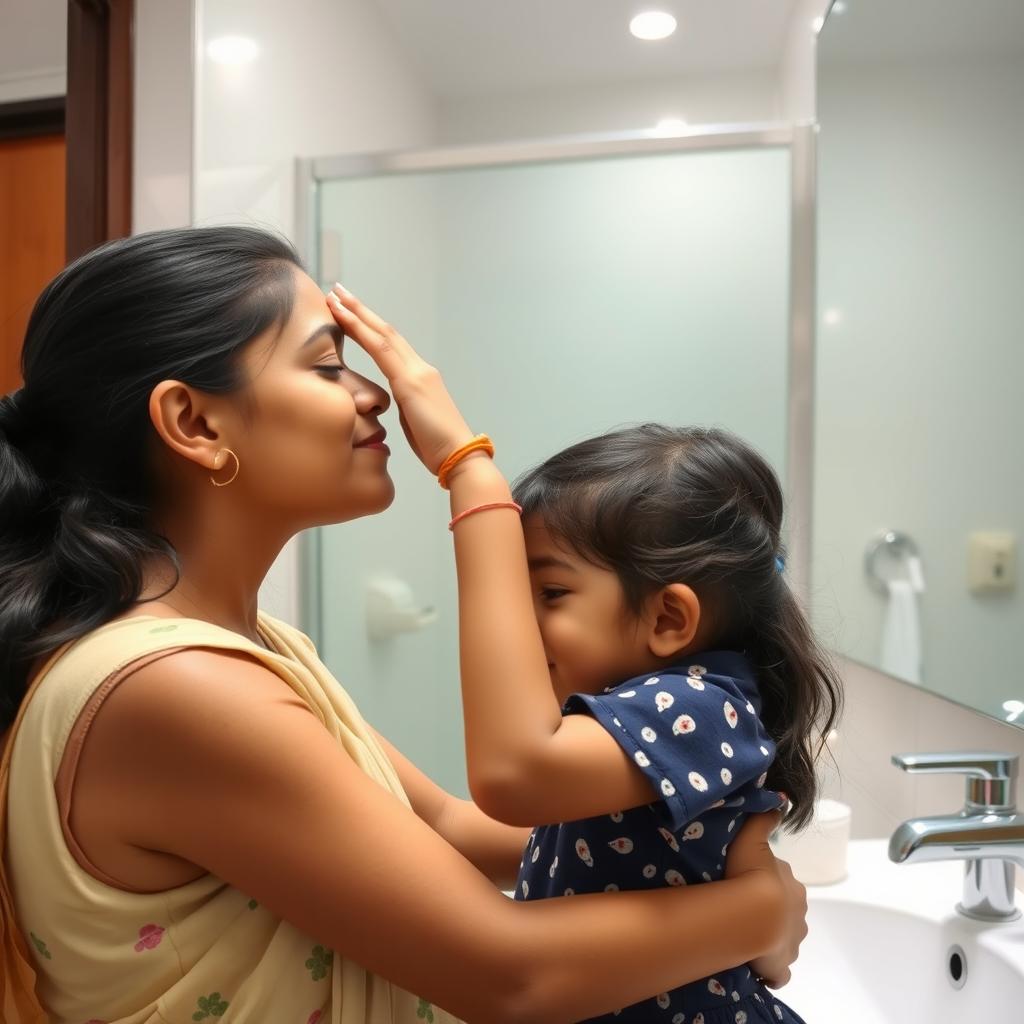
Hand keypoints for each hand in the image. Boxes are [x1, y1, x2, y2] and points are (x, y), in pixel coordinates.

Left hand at [326, 285, 474, 472]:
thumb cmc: (438, 448)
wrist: (459, 457)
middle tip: (339, 292)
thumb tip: (393, 404)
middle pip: (386, 332)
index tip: (349, 312)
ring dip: (357, 314)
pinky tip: (343, 319)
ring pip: (382, 335)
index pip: (390, 345)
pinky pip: (381, 350)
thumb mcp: (415, 421)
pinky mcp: (410, 383)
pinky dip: (360, 331)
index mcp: (420, 378)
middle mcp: (420, 368)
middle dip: (361, 310)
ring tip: (337, 297)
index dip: (369, 326)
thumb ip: (405, 406)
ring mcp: (416, 372)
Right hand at [724, 810, 806, 988]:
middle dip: (770, 911)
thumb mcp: (753, 839)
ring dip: (769, 937)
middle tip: (741, 907)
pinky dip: (771, 969)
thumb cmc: (750, 875)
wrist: (754, 916)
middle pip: (786, 911)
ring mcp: (792, 941)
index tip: (744, 882)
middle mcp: (798, 913)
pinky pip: (779, 970)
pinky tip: (754, 964)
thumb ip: (764, 819)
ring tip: (743, 934)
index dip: (764, 882)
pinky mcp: (782, 965)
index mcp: (793, 886)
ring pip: (783, 937)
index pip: (781, 882)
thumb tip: (781, 799)